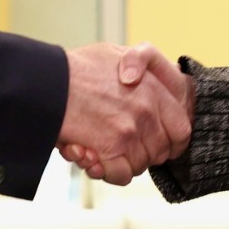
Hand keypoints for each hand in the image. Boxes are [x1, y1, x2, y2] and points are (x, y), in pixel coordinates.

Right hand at [57, 43, 192, 185]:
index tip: (159, 145)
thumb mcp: (114, 53)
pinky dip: (109, 173)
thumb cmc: (76, 67)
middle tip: (123, 149)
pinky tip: (96, 160)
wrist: (48, 80)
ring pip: (140, 164)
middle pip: (160, 151)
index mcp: (154, 89)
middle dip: (143, 154)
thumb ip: (135, 64)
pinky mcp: (111, 147)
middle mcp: (147, 111)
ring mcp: (130, 130)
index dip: (171, 141)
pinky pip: (121, 175)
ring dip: (123, 163)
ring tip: (104, 150)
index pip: (181, 129)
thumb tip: (140, 77)